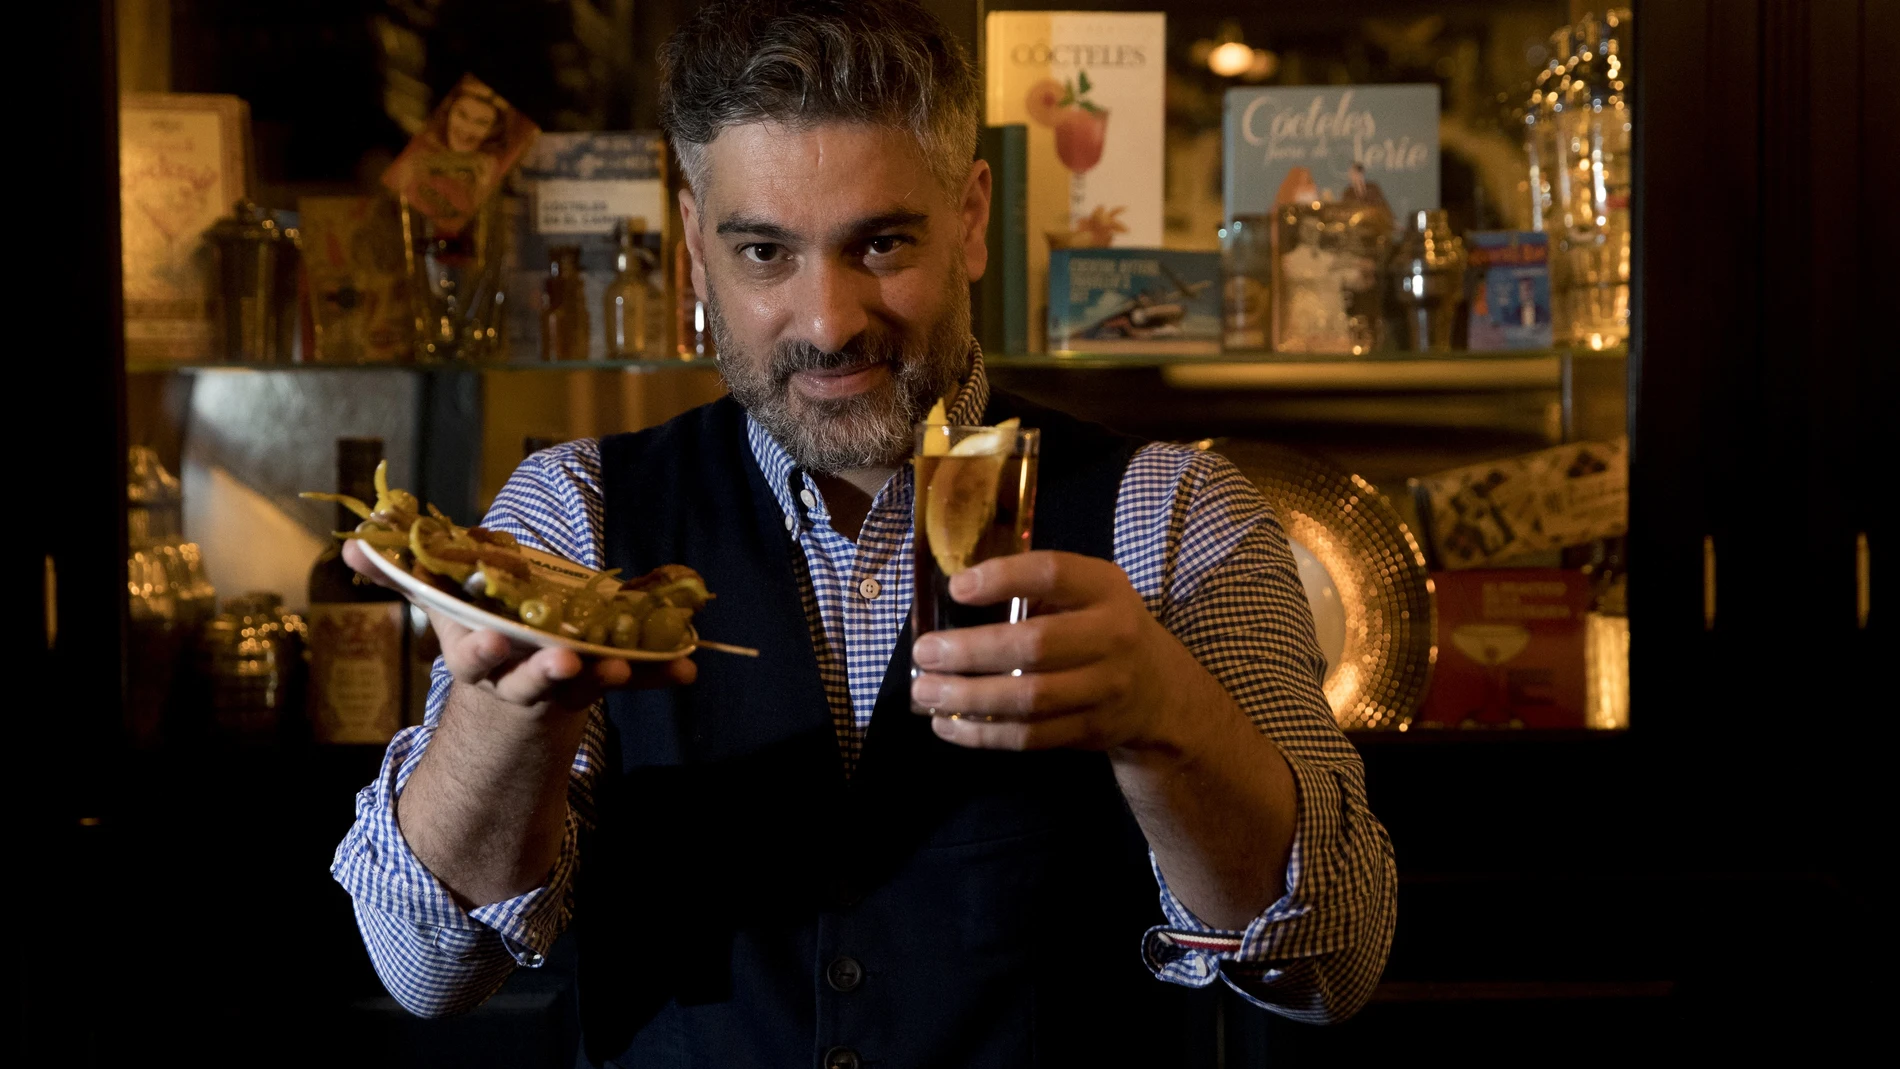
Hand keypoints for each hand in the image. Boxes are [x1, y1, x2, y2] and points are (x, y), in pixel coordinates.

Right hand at [342, 538, 693, 713]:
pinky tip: (689, 671)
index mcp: (481, 658)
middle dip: (546, 671)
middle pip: (530, 679)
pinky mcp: (601, 685)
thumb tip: (353, 542)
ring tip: (629, 665)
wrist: (513, 703)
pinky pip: (635, 680)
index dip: (483, 651)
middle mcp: (521, 679)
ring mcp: (564, 687)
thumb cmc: (479, 641)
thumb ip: (404, 577)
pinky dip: (660, 676)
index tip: (491, 642)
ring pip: (584, 684)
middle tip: (565, 661)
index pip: (476, 656)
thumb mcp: (441, 612)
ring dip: (608, 673)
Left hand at [909, 550, 1205, 753]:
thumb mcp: (1085, 592)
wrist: (1158, 689)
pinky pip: (1030, 737)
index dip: (1002, 578)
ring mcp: (1106, 688)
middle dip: (970, 650)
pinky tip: (948, 724)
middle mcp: (1113, 636)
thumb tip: (951, 596)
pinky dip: (983, 734)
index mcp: (1104, 587)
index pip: (1052, 573)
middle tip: (925, 652)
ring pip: (1029, 699)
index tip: (956, 588)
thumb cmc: (1097, 627)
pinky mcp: (1091, 730)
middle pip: (1035, 645)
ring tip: (925, 692)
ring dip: (969, 697)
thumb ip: (1033, 589)